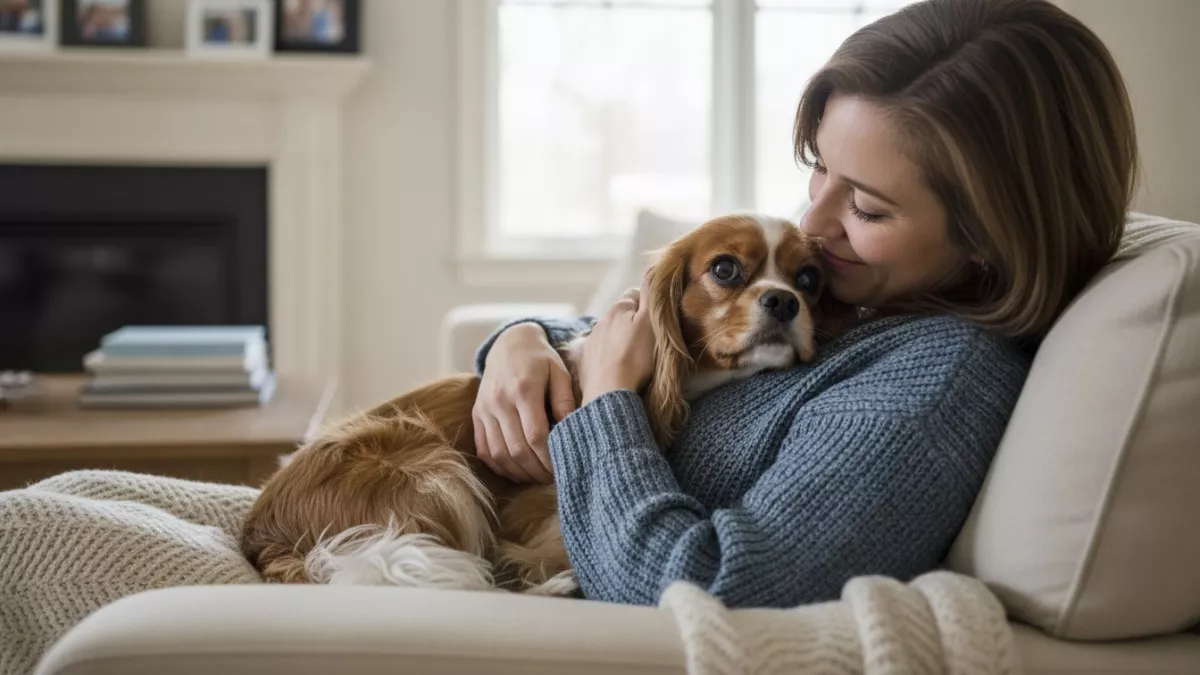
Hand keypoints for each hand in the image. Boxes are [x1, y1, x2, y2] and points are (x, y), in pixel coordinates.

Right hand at [473, 323, 576, 482]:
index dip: (550, 458)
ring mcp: (485, 409)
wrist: (509, 344)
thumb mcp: (559, 371)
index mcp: (524, 389)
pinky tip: (517, 470)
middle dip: (537, 470)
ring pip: (499, 454)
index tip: (564, 469)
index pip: (536, 435)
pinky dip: (500, 466)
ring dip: (519, 472)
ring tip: (538, 477)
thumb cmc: (541, 359)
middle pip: (517, 449)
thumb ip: (565, 399)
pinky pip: (484, 450)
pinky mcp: (477, 415)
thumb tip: (573, 429)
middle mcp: (500, 401)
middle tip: (553, 479)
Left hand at [577, 277, 655, 405]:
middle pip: (621, 316)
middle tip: (646, 343)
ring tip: (631, 359)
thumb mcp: (650, 322)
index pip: (635, 296)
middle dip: (631, 324)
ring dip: (619, 341)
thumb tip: (652, 269)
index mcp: (618, 309)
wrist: (609, 391)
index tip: (655, 324)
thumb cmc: (636, 357)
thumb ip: (650, 295)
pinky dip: (607, 357)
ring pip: (609, 334)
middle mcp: (600, 320)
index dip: (647, 307)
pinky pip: (598, 353)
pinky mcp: (584, 361)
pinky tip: (615, 369)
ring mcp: (590, 341)